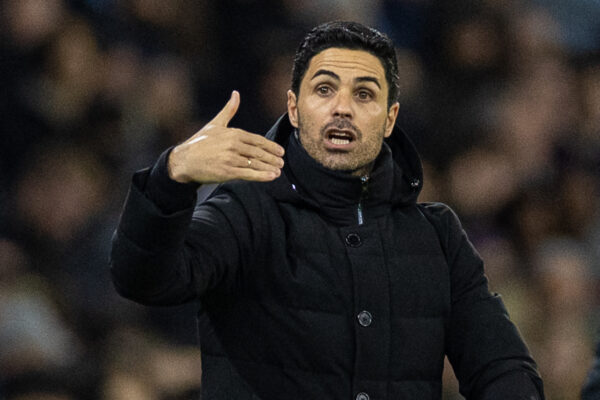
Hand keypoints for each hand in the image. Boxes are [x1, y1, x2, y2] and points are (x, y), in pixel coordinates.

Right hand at [168, 91, 284, 183]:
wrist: (184, 160)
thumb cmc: (199, 142)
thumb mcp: (215, 124)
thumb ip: (229, 110)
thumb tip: (236, 93)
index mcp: (233, 133)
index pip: (257, 140)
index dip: (270, 146)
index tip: (280, 151)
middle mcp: (233, 145)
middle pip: (259, 152)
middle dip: (272, 158)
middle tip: (282, 162)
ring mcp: (230, 158)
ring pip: (255, 163)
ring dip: (269, 167)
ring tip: (278, 171)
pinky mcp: (227, 171)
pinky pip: (248, 173)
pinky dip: (261, 176)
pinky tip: (271, 177)